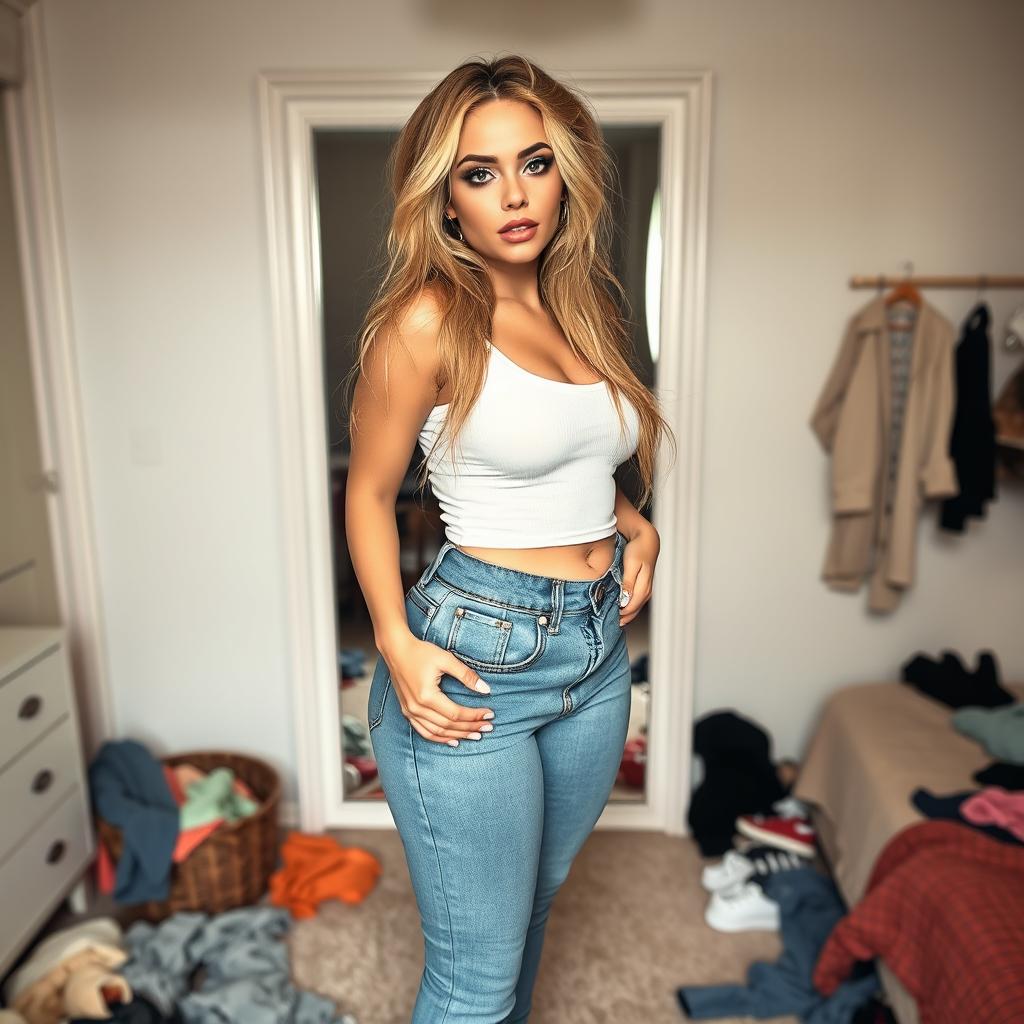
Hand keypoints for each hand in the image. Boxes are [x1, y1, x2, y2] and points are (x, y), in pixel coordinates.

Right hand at [381, 632, 495, 745]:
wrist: (396, 650)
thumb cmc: (421, 652)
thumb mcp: (446, 659)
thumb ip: (466, 675)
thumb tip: (486, 690)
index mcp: (427, 696)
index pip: (456, 713)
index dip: (475, 716)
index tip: (490, 715)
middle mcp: (417, 708)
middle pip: (448, 725)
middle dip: (470, 727)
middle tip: (488, 727)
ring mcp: (410, 711)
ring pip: (437, 732)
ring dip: (457, 735)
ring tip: (475, 735)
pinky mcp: (407, 711)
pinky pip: (424, 731)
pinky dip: (439, 738)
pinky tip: (453, 741)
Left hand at [619, 524, 659, 626]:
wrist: (647, 539)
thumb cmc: (638, 550)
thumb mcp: (632, 565)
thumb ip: (629, 582)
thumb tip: (626, 599)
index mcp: (643, 586)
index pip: (631, 607)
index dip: (621, 615)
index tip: (610, 619)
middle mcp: (646, 590)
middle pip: (634, 610)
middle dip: (623, 618)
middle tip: (609, 625)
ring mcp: (646, 588)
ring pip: (636, 607)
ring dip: (626, 614)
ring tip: (614, 620)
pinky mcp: (643, 585)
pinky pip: (636, 600)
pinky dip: (629, 607)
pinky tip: (620, 608)